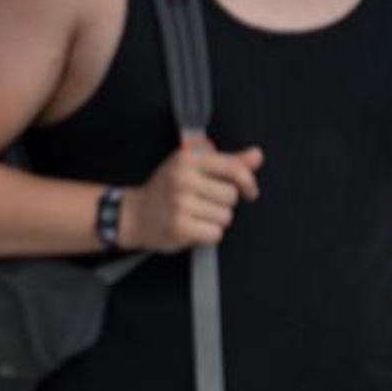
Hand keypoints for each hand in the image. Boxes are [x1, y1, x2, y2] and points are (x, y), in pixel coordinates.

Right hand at [121, 140, 262, 252]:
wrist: (134, 214)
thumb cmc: (167, 189)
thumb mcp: (193, 167)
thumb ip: (227, 162)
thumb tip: (257, 156)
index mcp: (187, 158)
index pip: (234, 168)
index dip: (248, 182)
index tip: (249, 191)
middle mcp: (183, 178)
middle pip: (231, 196)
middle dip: (223, 203)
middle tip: (202, 203)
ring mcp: (180, 203)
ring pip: (225, 217)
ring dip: (215, 220)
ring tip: (195, 215)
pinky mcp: (180, 227)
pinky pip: (215, 233)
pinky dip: (207, 234)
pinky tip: (192, 227)